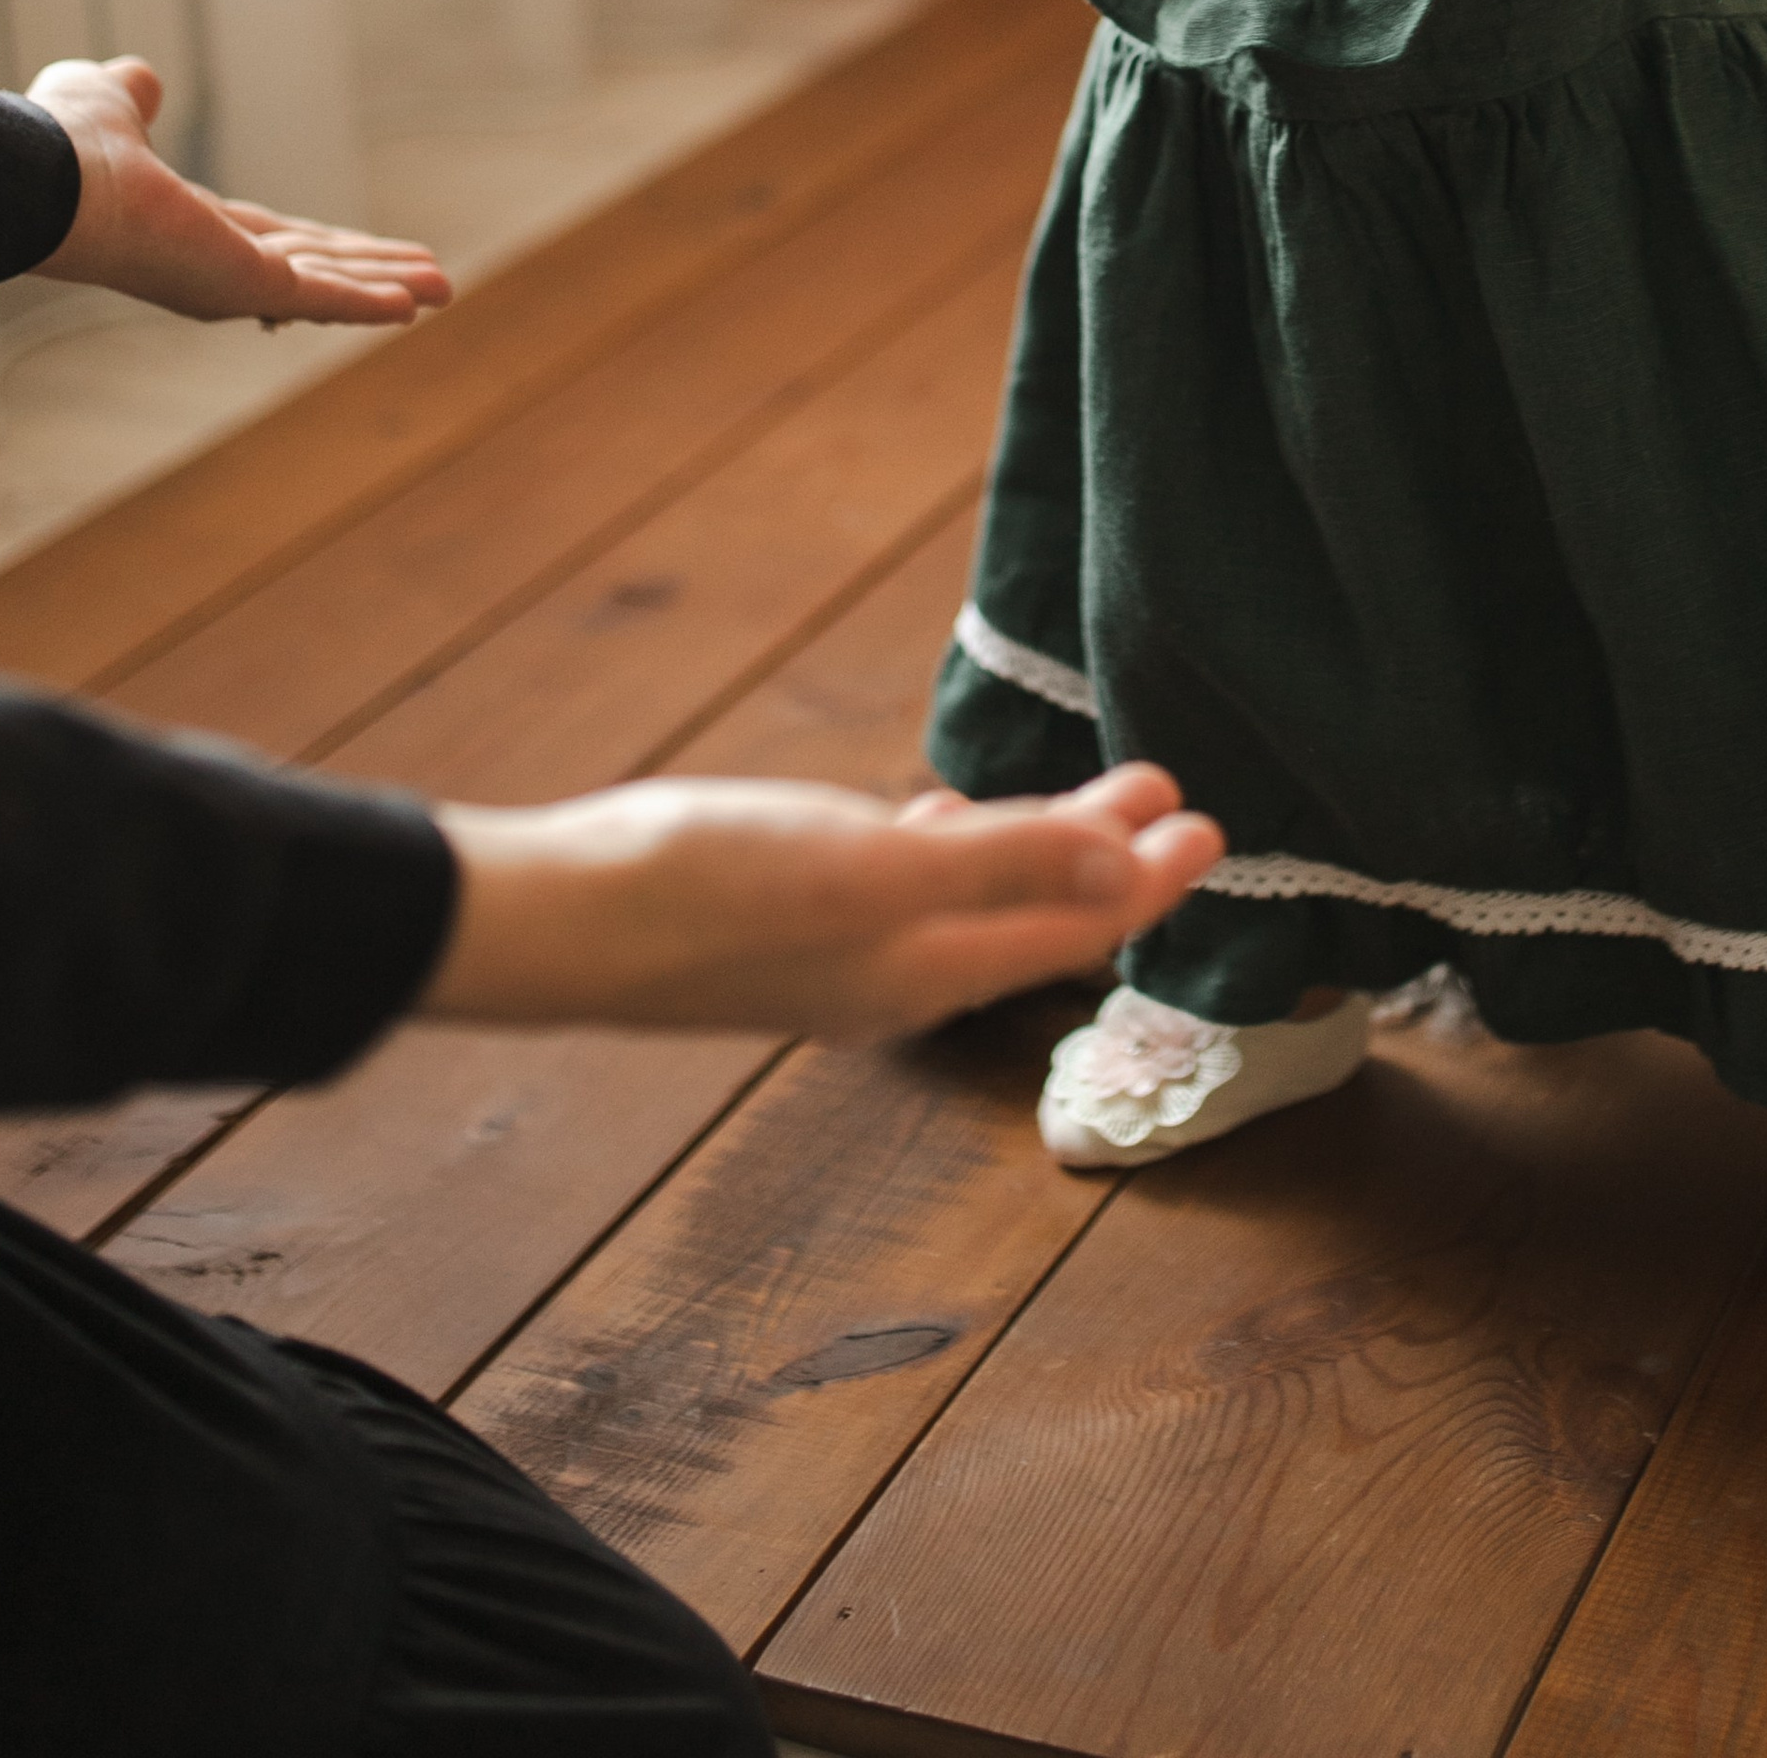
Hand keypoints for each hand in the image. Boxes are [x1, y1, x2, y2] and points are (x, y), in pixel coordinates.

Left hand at [30, 58, 450, 325]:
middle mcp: (213, 266)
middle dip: (371, 274)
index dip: (321, 245)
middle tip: (428, 281)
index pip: (270, 240)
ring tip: (443, 288)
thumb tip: (139, 78)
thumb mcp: (106, 103)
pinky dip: (370, 302)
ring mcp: (232, 283)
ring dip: (387, 288)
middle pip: (313, 270)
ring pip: (328, 285)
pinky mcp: (248, 287)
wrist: (48, 177)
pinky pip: (322, 296)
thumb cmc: (62, 145)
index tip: (364, 248)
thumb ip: (131, 96)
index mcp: (188, 227)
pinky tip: (414, 303)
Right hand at [425, 762, 1224, 1042]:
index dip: (1149, 878)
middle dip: (1108, 857)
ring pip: (971, 897)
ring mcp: (837, 948)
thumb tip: (1134, 865)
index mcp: (929, 966)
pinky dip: (949, 849)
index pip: (1075, 924)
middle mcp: (896, 971)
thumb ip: (1004, 862)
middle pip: (1034, 911)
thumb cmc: (706, 891)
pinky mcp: (782, 914)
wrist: (555, 921)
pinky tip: (937, 817)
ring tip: (1090, 798)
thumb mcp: (872, 869)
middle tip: (1170, 796)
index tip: (1211, 826)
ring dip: (1038, 846)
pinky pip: (901, 884)